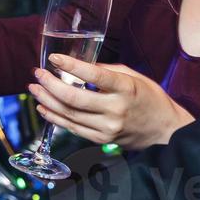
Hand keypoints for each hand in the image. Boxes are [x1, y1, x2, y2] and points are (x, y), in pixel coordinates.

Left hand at [30, 55, 194, 148]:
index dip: (71, 66)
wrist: (163, 131)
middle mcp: (115, 110)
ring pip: (69, 115)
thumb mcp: (135, 77)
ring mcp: (107, 128)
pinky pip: (72, 128)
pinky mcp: (101, 140)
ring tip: (35, 88)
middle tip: (38, 74)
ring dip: (47, 100)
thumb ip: (108, 71)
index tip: (54, 58)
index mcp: (126, 89)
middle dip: (51, 85)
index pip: (94, 75)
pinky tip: (44, 107)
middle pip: (74, 98)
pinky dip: (55, 117)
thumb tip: (81, 66)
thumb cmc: (150, 99)